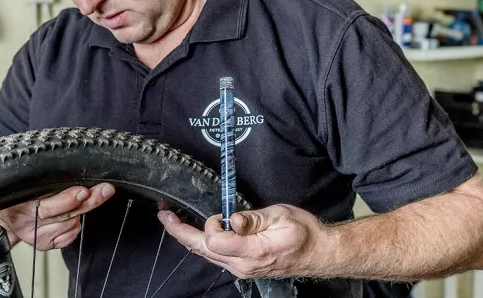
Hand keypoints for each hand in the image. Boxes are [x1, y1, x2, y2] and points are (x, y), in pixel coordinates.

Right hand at [0, 183, 115, 250]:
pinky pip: (69, 236)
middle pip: (63, 215)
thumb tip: (69, 169)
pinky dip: (74, 226)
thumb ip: (40, 181)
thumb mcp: (21, 184)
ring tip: (76, 201)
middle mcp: (28, 225)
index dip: (67, 199)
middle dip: (87, 202)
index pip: (47, 206)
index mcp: (20, 207)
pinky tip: (70, 218)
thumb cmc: (13, 196)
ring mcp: (37, 237)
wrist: (1, 218)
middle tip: (103, 191)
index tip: (83, 191)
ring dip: (78, 213)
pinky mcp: (45, 245)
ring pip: (69, 225)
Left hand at [158, 204, 329, 278]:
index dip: (212, 225)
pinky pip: (214, 256)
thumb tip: (232, 219)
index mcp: (253, 252)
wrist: (318, 253)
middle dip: (180, 230)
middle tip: (164, 214)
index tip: (221, 214)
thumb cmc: (304, 234)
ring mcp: (240, 268)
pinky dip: (201, 243)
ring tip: (172, 219)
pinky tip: (194, 232)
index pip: (215, 242)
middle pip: (202, 250)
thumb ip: (254, 219)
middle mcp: (242, 265)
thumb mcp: (281, 217)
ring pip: (205, 254)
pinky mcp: (241, 267)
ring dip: (187, 236)